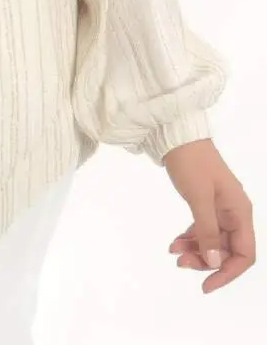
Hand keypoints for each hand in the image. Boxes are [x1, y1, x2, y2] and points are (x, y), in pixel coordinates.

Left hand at [163, 137, 255, 292]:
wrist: (176, 134)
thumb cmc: (191, 163)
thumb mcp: (199, 198)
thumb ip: (207, 231)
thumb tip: (214, 263)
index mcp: (240, 211)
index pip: (244, 254)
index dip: (228, 272)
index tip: (206, 285)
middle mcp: (234, 212)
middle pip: (227, 250)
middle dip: (206, 261)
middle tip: (181, 263)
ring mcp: (220, 208)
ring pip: (213, 241)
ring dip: (196, 250)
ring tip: (174, 252)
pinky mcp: (206, 203)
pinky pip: (203, 229)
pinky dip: (191, 238)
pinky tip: (175, 243)